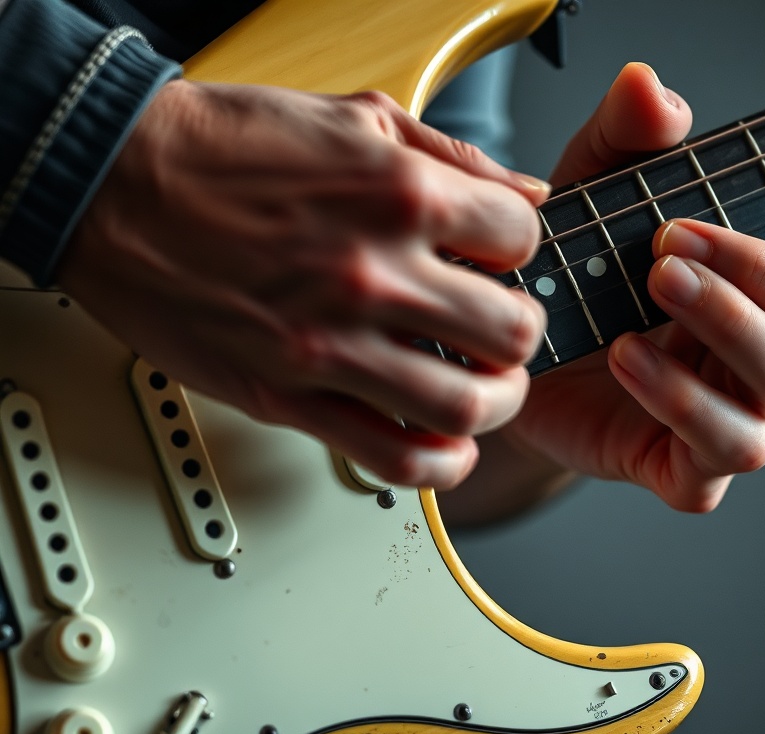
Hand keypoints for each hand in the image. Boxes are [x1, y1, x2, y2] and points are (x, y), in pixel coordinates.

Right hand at [60, 79, 549, 489]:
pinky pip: (390, 457)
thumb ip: (453, 155)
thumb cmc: (223, 149)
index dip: (520, 247)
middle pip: (510, 332)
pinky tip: (445, 446)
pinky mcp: (288, 396)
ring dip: (495, 404)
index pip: (521, 238)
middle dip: (521, 331)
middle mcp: (372, 274)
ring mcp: (331, 344)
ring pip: (464, 407)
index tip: (501, 257)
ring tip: (486, 387)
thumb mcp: (353, 117)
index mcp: (397, 195)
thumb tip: (527, 190)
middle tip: (503, 327)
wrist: (116, 184)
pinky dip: (438, 464)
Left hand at [475, 63, 764, 514]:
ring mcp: (732, 420)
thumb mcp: (592, 191)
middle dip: (749, 294)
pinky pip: (720, 455)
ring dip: (718, 344)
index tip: (679, 225)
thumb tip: (654, 91)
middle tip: (660, 263)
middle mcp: (762, 364)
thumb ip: (625, 136)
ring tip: (638, 311)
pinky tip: (625, 361)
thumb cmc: (577, 276)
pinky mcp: (686, 469)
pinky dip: (679, 406)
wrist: (517, 360)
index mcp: (764, 302)